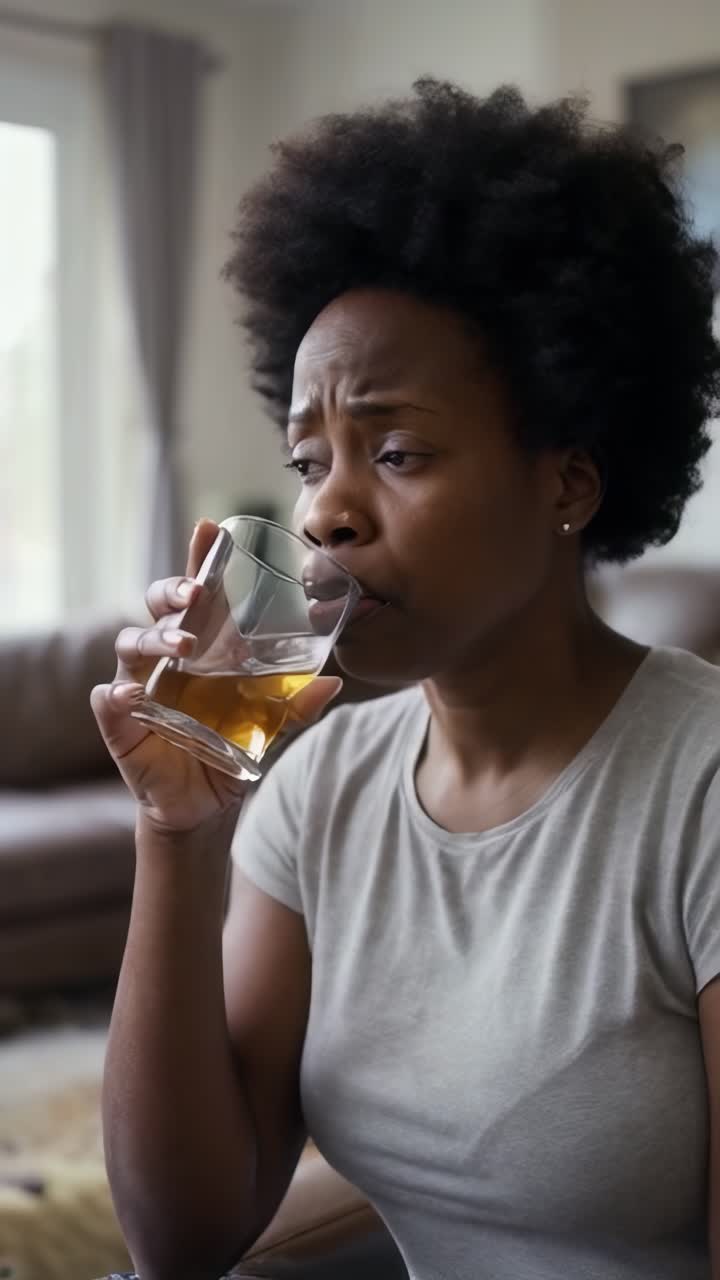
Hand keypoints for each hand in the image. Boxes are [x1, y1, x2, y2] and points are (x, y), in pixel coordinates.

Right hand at [91, 519, 342, 834]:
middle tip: (196, 596)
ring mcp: (139, 686)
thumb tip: (332, 681)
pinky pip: (108, 700)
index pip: (194, 595)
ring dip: (154, 640)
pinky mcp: (121, 723)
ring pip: (130, 644)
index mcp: (199, 647)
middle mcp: (164, 659)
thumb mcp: (269, 725)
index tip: (209, 530)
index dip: (198, 561)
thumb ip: (295, 704)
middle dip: (172, 593)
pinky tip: (130, 696)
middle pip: (155, 608)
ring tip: (182, 649)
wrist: (205, 804)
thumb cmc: (230, 748)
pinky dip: (116, 695)